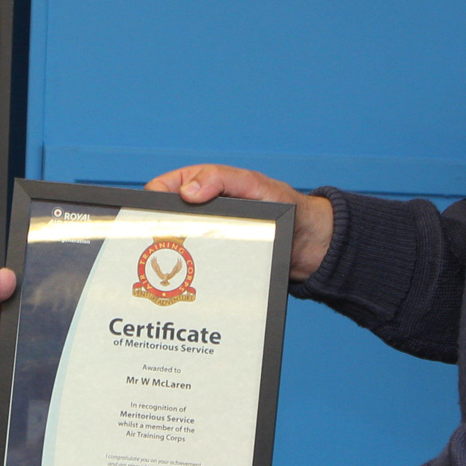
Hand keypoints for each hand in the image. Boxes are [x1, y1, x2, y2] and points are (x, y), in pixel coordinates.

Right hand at [143, 164, 334, 280]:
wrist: (312, 247)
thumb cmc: (288, 208)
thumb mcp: (255, 186)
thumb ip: (221, 180)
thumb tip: (187, 191)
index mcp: (205, 187)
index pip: (164, 188)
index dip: (152, 201)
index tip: (152, 214)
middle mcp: (202, 213)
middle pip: (164, 222)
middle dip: (157, 232)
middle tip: (158, 244)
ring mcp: (208, 239)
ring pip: (175, 249)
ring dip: (169, 258)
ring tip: (167, 267)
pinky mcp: (217, 264)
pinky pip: (193, 271)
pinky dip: (185, 277)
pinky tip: (183, 285)